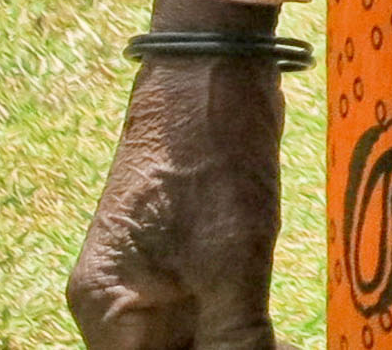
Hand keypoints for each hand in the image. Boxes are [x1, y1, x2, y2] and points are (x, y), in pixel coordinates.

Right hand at [62, 0, 285, 349]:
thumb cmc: (211, 155)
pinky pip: (206, 319)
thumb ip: (235, 336)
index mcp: (109, 312)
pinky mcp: (183, 261)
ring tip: (282, 340)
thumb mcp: (231, 256)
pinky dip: (238, 333)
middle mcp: (118, 306)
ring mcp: (149, 283)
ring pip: (189, 344)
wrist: (211, 70)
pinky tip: (277, 336)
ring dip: (232, 346)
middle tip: (275, 344)